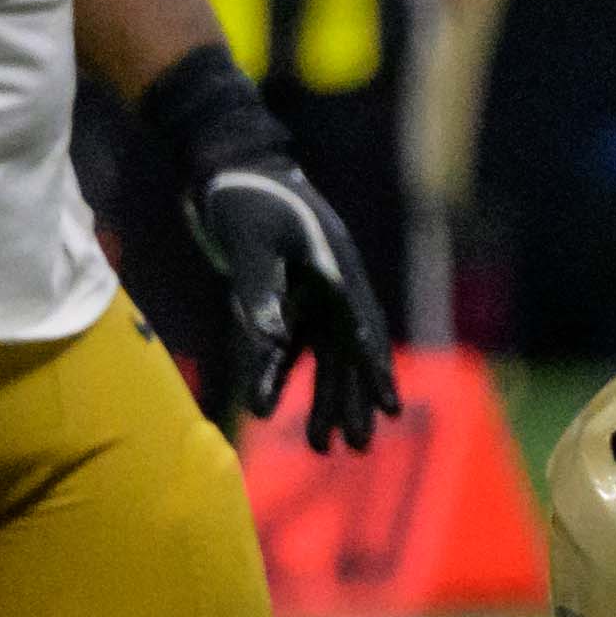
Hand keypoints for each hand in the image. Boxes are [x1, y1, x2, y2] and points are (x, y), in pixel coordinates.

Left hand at [177, 133, 399, 451]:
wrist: (226, 168)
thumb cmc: (244, 198)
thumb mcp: (250, 241)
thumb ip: (259, 290)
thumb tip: (271, 341)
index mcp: (337, 270)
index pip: (363, 329)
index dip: (376, 371)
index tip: (390, 408)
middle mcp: (332, 289)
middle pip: (350, 354)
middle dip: (355, 401)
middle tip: (358, 447)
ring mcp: (309, 296)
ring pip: (323, 359)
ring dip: (324, 401)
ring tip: (326, 448)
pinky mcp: (282, 300)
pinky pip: (285, 347)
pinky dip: (277, 376)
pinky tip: (265, 409)